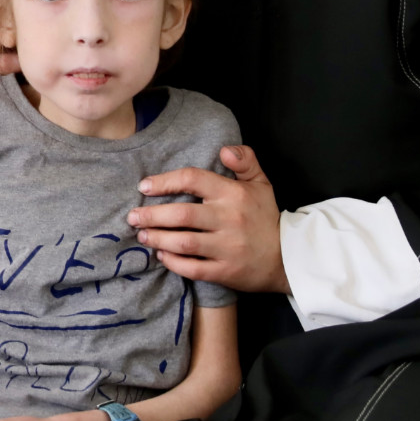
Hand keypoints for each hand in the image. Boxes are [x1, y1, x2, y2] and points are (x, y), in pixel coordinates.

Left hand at [128, 145, 288, 292]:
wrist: (288, 258)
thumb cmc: (265, 218)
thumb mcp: (261, 183)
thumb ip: (245, 161)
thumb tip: (225, 149)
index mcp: (234, 194)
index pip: (193, 179)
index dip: (165, 182)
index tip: (144, 186)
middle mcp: (229, 219)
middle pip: (181, 214)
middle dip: (151, 215)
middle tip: (132, 216)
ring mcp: (227, 247)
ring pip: (183, 242)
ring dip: (157, 239)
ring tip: (142, 236)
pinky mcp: (225, 271)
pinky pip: (192, 267)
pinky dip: (173, 262)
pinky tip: (162, 256)